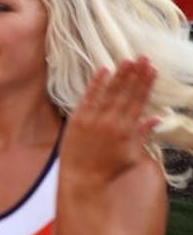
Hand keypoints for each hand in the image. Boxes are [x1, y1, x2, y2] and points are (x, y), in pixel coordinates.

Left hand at [59, 58, 158, 187]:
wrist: (82, 177)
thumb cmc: (108, 168)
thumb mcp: (131, 154)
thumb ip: (143, 134)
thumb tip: (157, 117)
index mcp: (126, 130)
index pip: (139, 102)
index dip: (146, 85)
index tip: (153, 70)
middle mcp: (110, 122)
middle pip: (126, 93)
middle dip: (136, 75)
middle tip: (144, 57)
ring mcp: (93, 119)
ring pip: (109, 92)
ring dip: (120, 75)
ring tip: (129, 60)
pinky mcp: (77, 118)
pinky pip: (88, 96)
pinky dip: (96, 83)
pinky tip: (104, 69)